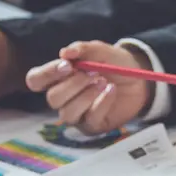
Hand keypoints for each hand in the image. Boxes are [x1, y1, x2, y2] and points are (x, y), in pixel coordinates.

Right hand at [26, 40, 151, 134]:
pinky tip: (111, 90)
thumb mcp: (100, 50)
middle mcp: (63, 98)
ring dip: (85, 96)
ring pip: (67, 113)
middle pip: (52, 98)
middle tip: (93, 73)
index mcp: (58, 78)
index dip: (47, 74)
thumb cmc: (114, 63)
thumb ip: (83, 49)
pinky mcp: (93, 125)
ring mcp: (77, 114)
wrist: (139, 79)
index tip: (67, 66)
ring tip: (103, 82)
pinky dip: (102, 103)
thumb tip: (65, 53)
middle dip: (73, 85)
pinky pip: (90, 119)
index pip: (36, 80)